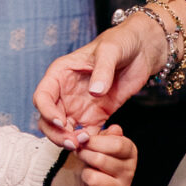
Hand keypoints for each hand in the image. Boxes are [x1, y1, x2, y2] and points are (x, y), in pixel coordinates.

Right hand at [34, 17, 163, 143]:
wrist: (142, 49)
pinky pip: (86, 134)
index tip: (61, 122)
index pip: (42, 96)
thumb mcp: (111, 50)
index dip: (47, 112)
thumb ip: (102, 70)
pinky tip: (99, 143)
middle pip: (48, 119)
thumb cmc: (121, 42)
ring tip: (85, 144)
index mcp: (60, 73)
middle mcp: (65, 92)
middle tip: (73, 142)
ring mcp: (79, 106)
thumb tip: (95, 92)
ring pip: (64, 131)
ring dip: (70, 141)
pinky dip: (89, 143)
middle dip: (56, 133)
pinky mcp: (95, 115)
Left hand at [70, 123, 136, 185]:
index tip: (83, 141)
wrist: (90, 180)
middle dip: (84, 156)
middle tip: (81, 155)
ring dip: (85, 175)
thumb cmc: (95, 158)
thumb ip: (104, 134)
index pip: (117, 144)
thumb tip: (115, 129)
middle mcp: (130, 171)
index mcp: (130, 152)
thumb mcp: (98, 141)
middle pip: (102, 160)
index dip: (95, 142)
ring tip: (88, 173)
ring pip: (94, 179)